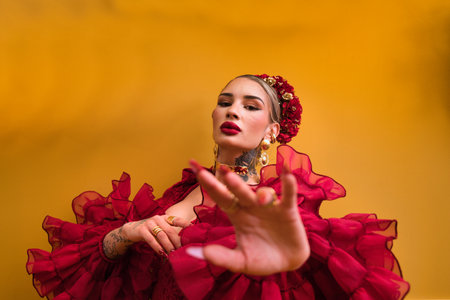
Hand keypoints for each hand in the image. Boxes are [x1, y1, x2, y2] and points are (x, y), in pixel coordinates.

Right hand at [122, 215, 189, 254]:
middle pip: (170, 230)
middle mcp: (158, 218)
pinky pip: (151, 240)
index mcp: (165, 218)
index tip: (193, 230)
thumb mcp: (161, 229)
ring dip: (168, 246)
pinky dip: (157, 248)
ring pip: (162, 236)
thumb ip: (171, 233)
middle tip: (181, 251)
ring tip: (173, 254)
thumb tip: (184, 243)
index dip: (186, 224)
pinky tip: (162, 254)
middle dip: (177, 242)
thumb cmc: (151, 231)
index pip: (178, 220)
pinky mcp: (142, 230)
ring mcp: (149, 223)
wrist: (132, 230)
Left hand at [187, 160, 309, 275]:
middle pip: (239, 192)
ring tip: (261, 198)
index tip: (197, 170)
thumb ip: (220, 257)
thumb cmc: (261, 259)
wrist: (287, 263)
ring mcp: (269, 207)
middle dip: (231, 181)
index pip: (221, 198)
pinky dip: (288, 185)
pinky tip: (287, 173)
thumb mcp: (240, 261)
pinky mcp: (287, 210)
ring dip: (260, 192)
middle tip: (222, 170)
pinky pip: (288, 195)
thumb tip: (193, 252)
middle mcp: (251, 207)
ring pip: (262, 194)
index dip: (210, 185)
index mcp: (237, 215)